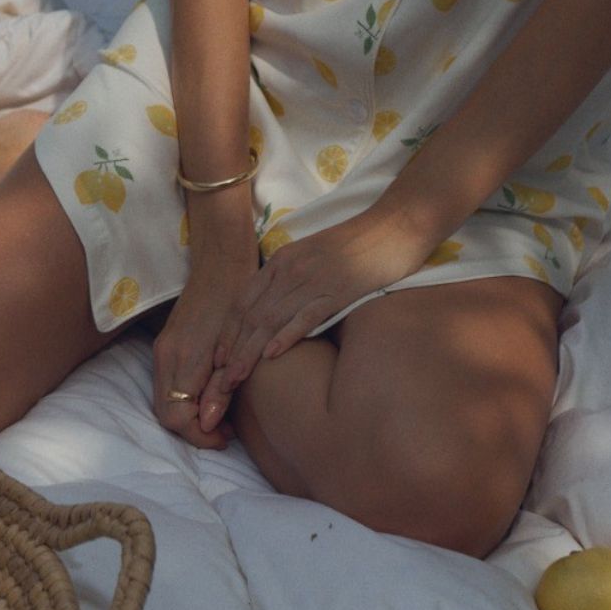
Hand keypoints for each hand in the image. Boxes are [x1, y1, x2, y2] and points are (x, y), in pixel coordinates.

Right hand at [151, 251, 258, 450]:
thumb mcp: (237, 347)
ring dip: (189, 414)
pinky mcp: (168, 341)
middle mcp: (165, 356)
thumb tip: (207, 425)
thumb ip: (221, 387)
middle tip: (226, 430)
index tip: (226, 436)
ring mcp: (163, 348)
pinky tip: (211, 392)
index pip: (176, 418)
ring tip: (222, 414)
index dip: (200, 436)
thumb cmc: (237, 299)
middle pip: (165, 413)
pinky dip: (185, 397)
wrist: (222, 260)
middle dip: (193, 429)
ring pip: (164, 399)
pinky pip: (168, 382)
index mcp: (181, 358)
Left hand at [198, 206, 429, 428]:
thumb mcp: (312, 256)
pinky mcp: (338, 290)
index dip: (228, 332)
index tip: (217, 360)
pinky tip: (273, 355)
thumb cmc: (356, 243)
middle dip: (232, 350)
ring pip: (272, 319)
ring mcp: (313, 280)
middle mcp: (291, 270)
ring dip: (250, 352)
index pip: (243, 300)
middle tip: (219, 382)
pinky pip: (307, 315)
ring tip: (234, 378)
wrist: (393, 226)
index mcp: (282, 261)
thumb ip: (291, 278)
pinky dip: (287, 335)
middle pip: (252, 315)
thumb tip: (274, 309)